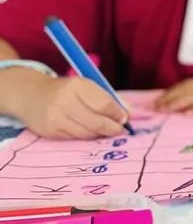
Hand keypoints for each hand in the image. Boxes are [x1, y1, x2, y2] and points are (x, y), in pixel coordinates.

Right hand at [12, 74, 127, 138]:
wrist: (33, 95)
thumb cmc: (67, 91)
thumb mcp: (87, 87)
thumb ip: (109, 99)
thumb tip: (128, 114)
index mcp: (78, 85)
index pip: (105, 104)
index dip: (118, 114)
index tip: (124, 118)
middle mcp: (65, 101)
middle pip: (97, 121)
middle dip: (113, 128)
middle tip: (119, 129)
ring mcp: (56, 117)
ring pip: (87, 133)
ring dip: (100, 134)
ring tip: (105, 130)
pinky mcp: (50, 130)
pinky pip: (75, 138)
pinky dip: (86, 136)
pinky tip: (89, 132)